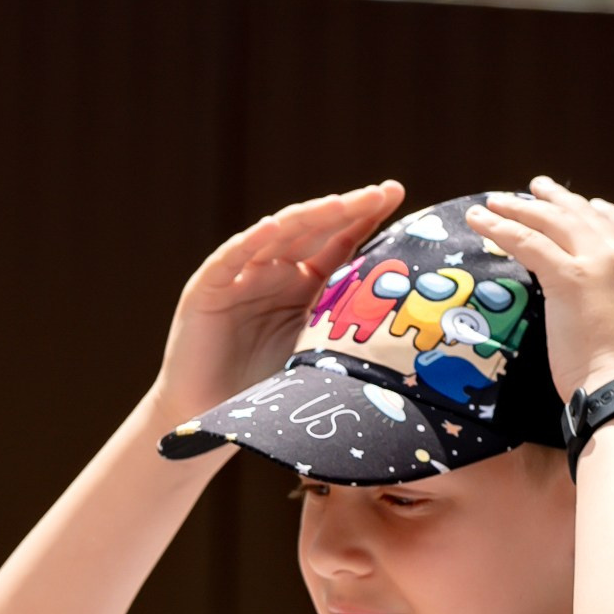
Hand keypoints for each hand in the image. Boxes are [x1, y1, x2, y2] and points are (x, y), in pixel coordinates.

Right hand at [156, 182, 404, 425]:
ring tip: (340, 203)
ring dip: (308, 216)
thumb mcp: (319, 348)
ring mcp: (241, 276)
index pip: (340, 240)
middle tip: (382, 192)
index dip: (365, 216)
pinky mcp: (207, 289)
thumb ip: (346, 321)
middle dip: (348, 208)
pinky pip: (231, 258)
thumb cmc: (270, 391)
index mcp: (305, 283)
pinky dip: (251, 241)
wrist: (216, 421)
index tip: (396, 193)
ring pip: (278, 235)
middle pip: (315, 229)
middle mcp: (275, 271)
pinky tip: (274, 226)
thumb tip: (407, 312)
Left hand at [476, 178, 613, 404]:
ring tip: (498, 201)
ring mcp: (600, 265)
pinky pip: (529, 243)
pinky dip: (501, 227)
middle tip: (538, 189)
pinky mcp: (569, 279)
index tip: (593, 205)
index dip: (608, 215)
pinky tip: (481, 220)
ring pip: (556, 223)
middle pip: (588, 218)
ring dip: (523, 208)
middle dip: (560, 200)